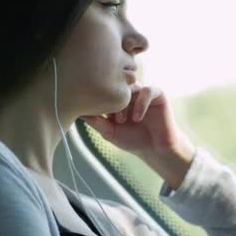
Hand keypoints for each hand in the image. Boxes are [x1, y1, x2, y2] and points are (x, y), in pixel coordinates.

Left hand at [79, 83, 195, 188]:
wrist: (156, 149)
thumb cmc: (132, 140)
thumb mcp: (109, 131)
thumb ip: (95, 121)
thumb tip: (77, 111)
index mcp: (118, 99)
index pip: (106, 90)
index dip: (101, 100)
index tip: (99, 115)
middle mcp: (130, 93)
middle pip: (117, 86)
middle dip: (112, 101)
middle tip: (111, 118)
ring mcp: (143, 92)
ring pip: (131, 87)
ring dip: (125, 104)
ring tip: (122, 121)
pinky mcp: (158, 94)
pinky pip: (147, 90)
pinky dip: (141, 103)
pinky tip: (137, 118)